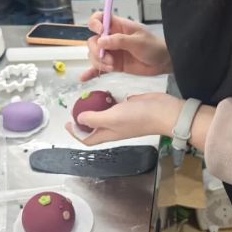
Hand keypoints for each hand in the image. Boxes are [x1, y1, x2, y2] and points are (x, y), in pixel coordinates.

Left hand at [65, 93, 182, 144]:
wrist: (164, 112)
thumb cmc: (138, 117)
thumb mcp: (112, 118)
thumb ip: (94, 119)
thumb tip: (79, 120)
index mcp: (108, 133)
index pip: (88, 139)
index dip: (76, 133)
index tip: (67, 123)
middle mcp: (114, 127)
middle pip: (94, 127)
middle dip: (83, 120)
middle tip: (77, 106)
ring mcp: (122, 118)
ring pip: (104, 116)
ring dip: (95, 109)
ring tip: (88, 98)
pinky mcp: (130, 107)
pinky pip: (114, 106)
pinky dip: (107, 101)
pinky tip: (106, 92)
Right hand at [80, 13, 171, 81]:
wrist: (163, 63)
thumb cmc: (154, 47)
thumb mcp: (138, 41)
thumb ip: (120, 41)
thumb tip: (100, 41)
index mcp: (118, 26)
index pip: (99, 18)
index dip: (95, 23)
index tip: (99, 32)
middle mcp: (111, 38)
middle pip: (93, 41)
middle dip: (97, 51)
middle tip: (109, 60)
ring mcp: (111, 52)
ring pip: (94, 55)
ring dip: (99, 62)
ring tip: (112, 67)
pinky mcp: (113, 65)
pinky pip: (99, 68)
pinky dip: (91, 72)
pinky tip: (84, 78)